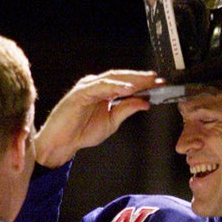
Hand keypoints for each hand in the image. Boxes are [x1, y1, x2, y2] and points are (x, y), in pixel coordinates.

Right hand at [33, 70, 162, 167]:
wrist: (61, 143)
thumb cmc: (81, 132)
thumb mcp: (112, 122)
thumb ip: (126, 109)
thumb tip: (145, 102)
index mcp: (103, 91)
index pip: (126, 83)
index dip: (143, 83)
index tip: (160, 85)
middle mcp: (96, 86)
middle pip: (121, 77)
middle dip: (140, 78)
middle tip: (157, 80)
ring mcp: (87, 87)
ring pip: (112, 79)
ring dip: (130, 80)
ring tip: (146, 82)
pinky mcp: (80, 93)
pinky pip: (100, 87)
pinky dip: (115, 86)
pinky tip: (128, 89)